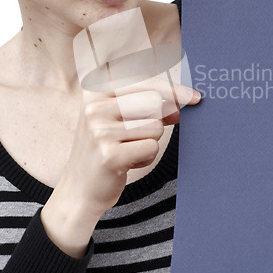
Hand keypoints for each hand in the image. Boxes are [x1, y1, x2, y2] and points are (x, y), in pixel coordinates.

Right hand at [41, 78, 200, 256]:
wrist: (78, 191)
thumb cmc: (106, 150)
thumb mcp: (121, 120)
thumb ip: (151, 107)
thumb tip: (188, 99)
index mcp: (94, 91)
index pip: (144, 82)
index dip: (172, 89)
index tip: (194, 97)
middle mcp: (94, 106)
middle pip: (154, 102)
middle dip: (157, 121)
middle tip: (138, 136)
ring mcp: (99, 130)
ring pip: (155, 127)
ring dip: (149, 142)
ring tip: (127, 151)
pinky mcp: (109, 155)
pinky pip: (151, 148)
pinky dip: (146, 158)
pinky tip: (126, 164)